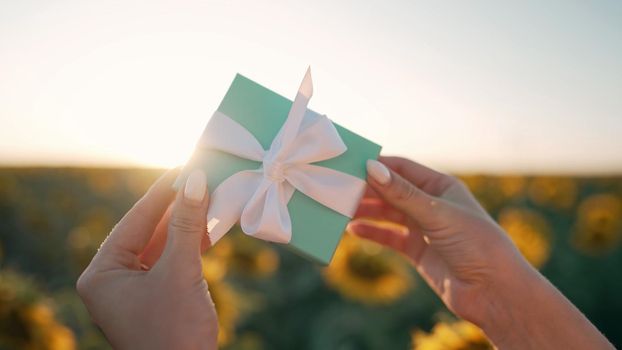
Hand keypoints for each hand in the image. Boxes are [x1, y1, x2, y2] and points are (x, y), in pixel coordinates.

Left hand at [77, 169, 217, 349]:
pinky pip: (173, 260)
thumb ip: (187, 224)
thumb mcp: (180, 271)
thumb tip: (196, 180)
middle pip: (148, 231)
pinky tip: (210, 225)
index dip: (161, 194)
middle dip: (178, 208)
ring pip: (163, 245)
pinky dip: (192, 244)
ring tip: (210, 196)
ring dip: (188, 225)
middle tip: (200, 179)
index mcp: (102, 274)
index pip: (134, 221)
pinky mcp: (157, 295)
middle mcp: (114, 279)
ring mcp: (136, 288)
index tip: (183, 168)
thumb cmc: (174, 330)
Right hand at [349, 156, 612, 348]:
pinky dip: (371, 233)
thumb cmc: (476, 244)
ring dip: (365, 211)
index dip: (377, 165)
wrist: (493, 291)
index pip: (402, 168)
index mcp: (441, 186)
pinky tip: (352, 230)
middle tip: (337, 188)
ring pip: (387, 214)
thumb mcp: (437, 214)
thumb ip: (402, 193)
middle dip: (366, 189)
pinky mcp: (418, 251)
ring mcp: (423, 228)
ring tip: (339, 209)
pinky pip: (389, 237)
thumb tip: (372, 166)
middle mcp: (430, 205)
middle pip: (391, 191)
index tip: (348, 164)